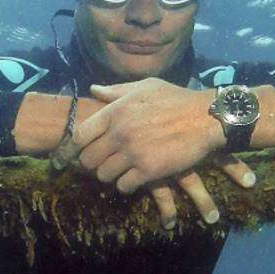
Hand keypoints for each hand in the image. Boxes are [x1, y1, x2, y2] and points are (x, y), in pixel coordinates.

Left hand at [52, 79, 255, 225]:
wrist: (206, 118)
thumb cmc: (176, 100)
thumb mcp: (145, 87)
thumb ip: (116, 91)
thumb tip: (93, 89)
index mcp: (115, 111)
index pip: (79, 135)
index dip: (71, 149)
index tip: (67, 158)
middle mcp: (120, 132)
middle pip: (88, 159)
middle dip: (92, 164)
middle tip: (102, 164)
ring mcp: (133, 152)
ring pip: (104, 175)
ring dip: (109, 176)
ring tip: (120, 171)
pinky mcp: (148, 170)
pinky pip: (123, 186)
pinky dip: (126, 185)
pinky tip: (134, 179)